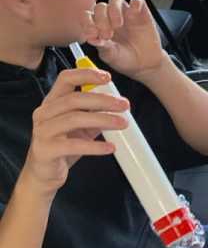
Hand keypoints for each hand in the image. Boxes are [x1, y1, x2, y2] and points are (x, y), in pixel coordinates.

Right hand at [20, 67, 128, 198]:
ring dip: (103, 119)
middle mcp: (44, 113)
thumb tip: (119, 104)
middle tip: (124, 105)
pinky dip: (95, 146)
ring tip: (122, 123)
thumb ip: (94, 114)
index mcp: (51, 102)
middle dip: (103, 100)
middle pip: (74, 99)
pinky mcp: (46, 150)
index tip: (108, 78)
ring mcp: (43, 131)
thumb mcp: (81, 126)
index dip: (86, 74)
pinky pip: (74, 145)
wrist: (43, 173)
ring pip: (74, 119)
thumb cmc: (63, 145)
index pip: (65, 79)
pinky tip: (110, 147)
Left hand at [84, 0, 165, 79]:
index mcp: (99, 26)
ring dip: (114, 11)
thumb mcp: (111, 56)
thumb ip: (102, 46)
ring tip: (118, 25)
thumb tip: (91, 38)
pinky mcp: (141, 13)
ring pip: (115, 0)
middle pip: (100, 7)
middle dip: (101, 19)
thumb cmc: (126, 60)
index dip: (88, 22)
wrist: (145, 65)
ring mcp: (126, 14)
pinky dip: (135, 1)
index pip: (88, 16)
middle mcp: (111, 17)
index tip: (92, 34)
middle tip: (107, 35)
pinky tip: (134, 12)